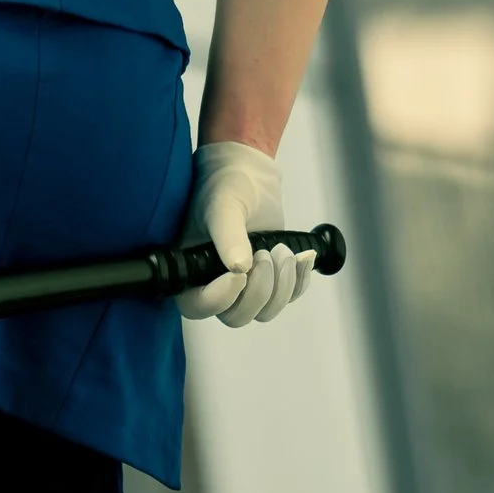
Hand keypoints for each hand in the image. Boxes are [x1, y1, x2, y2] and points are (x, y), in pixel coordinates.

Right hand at [175, 140, 312, 327]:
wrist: (249, 176)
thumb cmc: (225, 187)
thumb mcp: (224, 207)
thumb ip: (229, 236)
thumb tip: (239, 268)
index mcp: (191, 270)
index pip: (198, 305)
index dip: (220, 297)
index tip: (240, 272)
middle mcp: (214, 284)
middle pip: (237, 316)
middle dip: (259, 290)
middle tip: (265, 253)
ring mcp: (244, 286)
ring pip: (265, 311)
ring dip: (282, 284)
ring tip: (281, 248)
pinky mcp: (271, 281)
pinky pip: (289, 297)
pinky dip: (300, 279)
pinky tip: (302, 255)